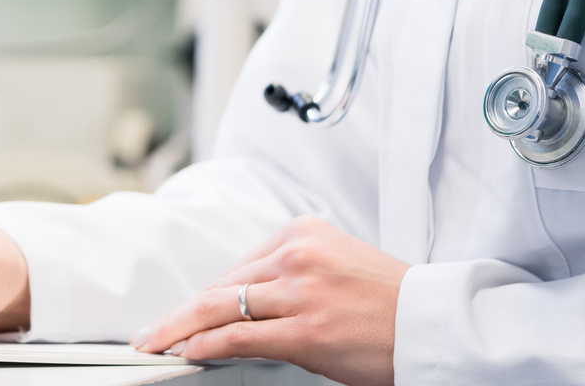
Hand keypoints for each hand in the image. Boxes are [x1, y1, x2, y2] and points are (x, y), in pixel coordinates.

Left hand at [130, 217, 406, 385]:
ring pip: (220, 307)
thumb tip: (245, 302)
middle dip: (182, 311)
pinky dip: (204, 345)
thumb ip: (291, 275)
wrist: (431, 322)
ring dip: (180, 329)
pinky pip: (238, 336)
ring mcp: (299, 291)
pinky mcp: (304, 330)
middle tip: (153, 330)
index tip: (185, 309)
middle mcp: (297, 254)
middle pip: (221, 285)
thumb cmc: (389, 301)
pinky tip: (186, 352)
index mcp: (303, 232)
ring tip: (156, 343)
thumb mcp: (335, 266)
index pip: (238, 266)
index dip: (205, 295)